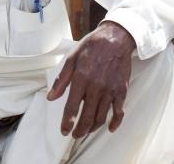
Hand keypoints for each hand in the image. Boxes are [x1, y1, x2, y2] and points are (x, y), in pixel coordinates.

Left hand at [46, 21, 135, 137]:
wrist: (116, 38)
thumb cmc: (92, 46)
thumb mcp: (71, 58)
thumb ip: (61, 79)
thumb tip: (51, 97)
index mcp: (81, 78)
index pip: (72, 107)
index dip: (67, 122)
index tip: (64, 131)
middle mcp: (96, 87)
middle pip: (87, 117)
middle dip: (80, 130)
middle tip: (75, 135)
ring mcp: (110, 90)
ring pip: (101, 117)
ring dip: (93, 128)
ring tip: (86, 131)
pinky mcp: (122, 90)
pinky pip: (119, 112)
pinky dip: (115, 123)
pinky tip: (109, 128)